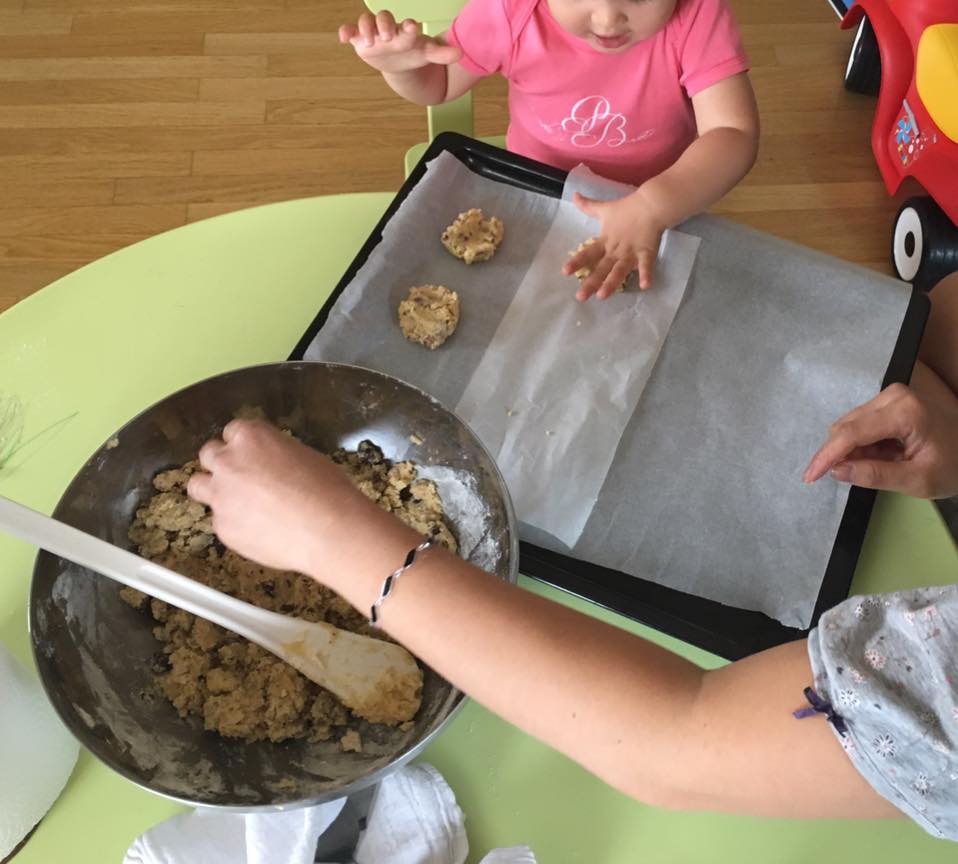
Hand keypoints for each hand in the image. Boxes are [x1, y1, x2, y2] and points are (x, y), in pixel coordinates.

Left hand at [187, 420, 391, 578]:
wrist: (327, 530)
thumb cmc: (327, 490)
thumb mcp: (305, 456)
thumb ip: (276, 456)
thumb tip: (273, 466)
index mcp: (252, 437)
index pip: (233, 430)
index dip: (243, 444)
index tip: (252, 454)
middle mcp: (228, 462)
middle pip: (208, 454)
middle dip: (221, 463)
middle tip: (241, 476)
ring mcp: (221, 495)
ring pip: (198, 486)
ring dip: (213, 490)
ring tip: (237, 503)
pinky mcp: (222, 527)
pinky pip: (220, 521)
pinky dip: (234, 524)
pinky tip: (259, 530)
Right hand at [338, 11, 461, 74]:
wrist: (399, 61)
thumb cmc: (413, 52)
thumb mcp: (427, 54)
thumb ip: (442, 54)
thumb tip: (461, 53)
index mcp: (405, 31)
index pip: (407, 25)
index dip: (409, 26)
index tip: (412, 27)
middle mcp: (388, 28)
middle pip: (383, 18)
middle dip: (384, 25)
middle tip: (387, 36)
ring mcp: (373, 33)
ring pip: (365, 22)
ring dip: (365, 29)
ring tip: (368, 42)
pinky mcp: (359, 40)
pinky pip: (350, 31)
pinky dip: (345, 32)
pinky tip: (343, 39)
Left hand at [563, 190, 664, 299]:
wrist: (651, 204)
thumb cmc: (626, 209)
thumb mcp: (604, 208)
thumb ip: (588, 206)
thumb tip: (573, 195)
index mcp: (604, 241)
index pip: (588, 253)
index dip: (576, 262)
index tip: (564, 272)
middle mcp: (615, 250)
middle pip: (601, 268)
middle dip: (591, 283)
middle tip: (580, 298)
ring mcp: (631, 252)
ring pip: (619, 271)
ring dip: (611, 283)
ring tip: (603, 296)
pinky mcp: (646, 252)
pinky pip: (646, 264)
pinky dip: (646, 274)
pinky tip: (645, 286)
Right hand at [802, 362, 957, 498]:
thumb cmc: (953, 467)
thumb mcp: (917, 481)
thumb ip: (876, 476)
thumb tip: (837, 471)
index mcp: (905, 412)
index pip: (851, 433)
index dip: (826, 456)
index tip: (809, 477)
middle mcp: (894, 395)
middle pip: (846, 426)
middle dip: (840, 455)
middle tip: (850, 478)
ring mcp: (891, 396)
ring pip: (849, 425)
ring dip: (851, 450)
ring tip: (879, 466)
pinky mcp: (888, 401)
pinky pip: (859, 423)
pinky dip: (861, 444)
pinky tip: (880, 456)